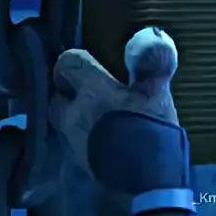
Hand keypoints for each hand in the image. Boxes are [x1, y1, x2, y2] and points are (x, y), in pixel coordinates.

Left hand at [48, 28, 178, 174]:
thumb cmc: (150, 127)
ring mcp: (74, 139)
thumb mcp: (158, 92)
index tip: (88, 62)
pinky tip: (107, 139)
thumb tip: (154, 37)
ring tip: (100, 116)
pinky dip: (87, 137)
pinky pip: (76, 142)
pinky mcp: (80, 161)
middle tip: (90, 91)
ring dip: (76, 116)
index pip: (67, 62)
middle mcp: (73, 112)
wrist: (147, 178)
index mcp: (90, 88)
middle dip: (69, 92)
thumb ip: (153, 64)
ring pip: (64, 121)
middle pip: (58, 95)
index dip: (75, 60)